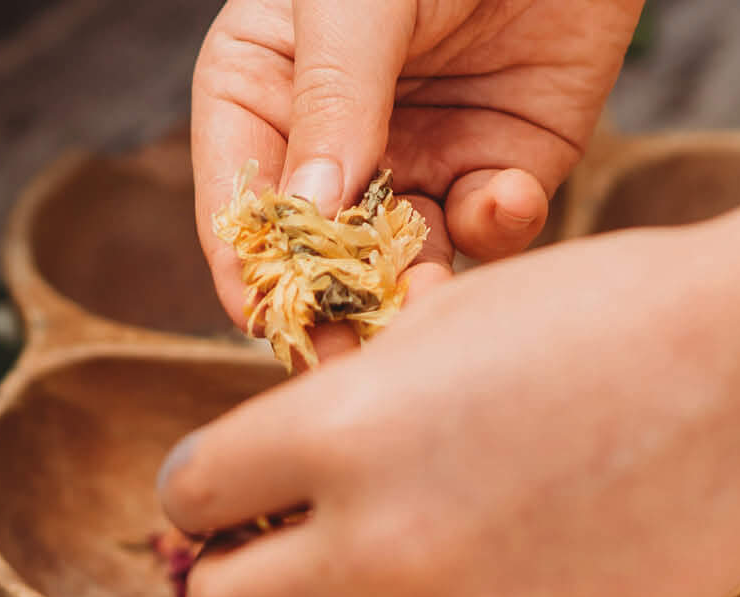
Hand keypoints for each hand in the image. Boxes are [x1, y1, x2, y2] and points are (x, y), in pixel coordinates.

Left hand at [159, 219, 739, 596]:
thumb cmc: (607, 320)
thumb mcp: (442, 324)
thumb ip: (336, 407)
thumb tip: (265, 473)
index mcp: (339, 433)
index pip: (191, 494)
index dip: (202, 495)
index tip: (225, 496)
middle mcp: (375, 542)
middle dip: (232, 582)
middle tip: (265, 559)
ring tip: (365, 581)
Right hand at [194, 0, 642, 318]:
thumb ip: (332, 102)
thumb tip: (307, 214)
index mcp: (258, 95)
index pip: (237, 205)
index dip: (253, 267)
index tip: (274, 315)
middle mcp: (327, 148)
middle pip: (314, 257)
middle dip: (332, 307)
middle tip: (347, 359)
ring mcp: (409, 166)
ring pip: (397, 266)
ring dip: (413, 290)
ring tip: (429, 301)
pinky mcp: (490, 171)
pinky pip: (483, 233)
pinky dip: (495, 228)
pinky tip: (503, 195)